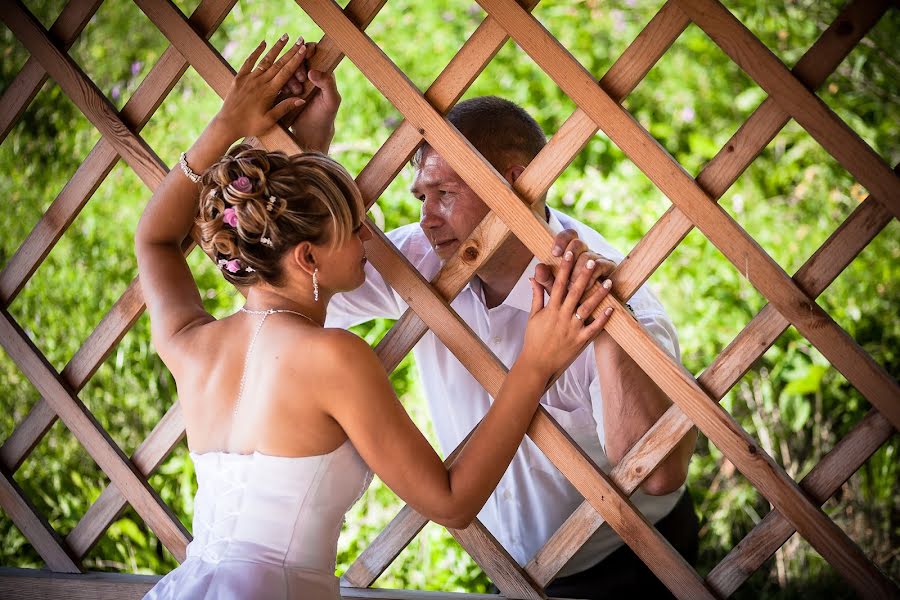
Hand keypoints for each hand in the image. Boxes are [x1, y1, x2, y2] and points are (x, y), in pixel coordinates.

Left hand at [214, 36, 308, 139]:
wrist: (227, 124)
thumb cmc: (249, 126)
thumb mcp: (269, 121)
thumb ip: (284, 108)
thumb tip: (301, 99)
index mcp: (269, 92)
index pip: (286, 72)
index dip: (296, 60)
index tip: (303, 49)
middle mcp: (260, 82)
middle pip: (278, 63)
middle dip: (290, 51)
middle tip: (300, 40)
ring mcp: (249, 78)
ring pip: (265, 60)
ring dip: (276, 48)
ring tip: (285, 37)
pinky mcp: (239, 78)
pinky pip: (249, 62)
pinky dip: (256, 52)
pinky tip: (263, 43)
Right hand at [276, 41, 341, 152]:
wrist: (311, 133)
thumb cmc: (325, 116)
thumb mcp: (331, 101)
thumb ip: (327, 84)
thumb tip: (313, 71)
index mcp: (321, 72)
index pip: (314, 52)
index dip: (308, 50)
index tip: (305, 56)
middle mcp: (308, 74)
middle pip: (297, 58)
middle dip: (297, 67)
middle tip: (301, 80)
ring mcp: (295, 81)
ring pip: (286, 68)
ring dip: (289, 76)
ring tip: (296, 90)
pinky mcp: (284, 89)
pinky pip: (278, 79)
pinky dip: (280, 83)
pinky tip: (286, 92)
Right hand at [521, 250, 613, 377]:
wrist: (537, 364)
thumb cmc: (533, 340)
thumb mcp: (533, 316)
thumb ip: (536, 296)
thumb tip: (533, 278)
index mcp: (550, 310)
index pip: (558, 284)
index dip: (564, 268)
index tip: (570, 255)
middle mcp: (562, 317)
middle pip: (575, 292)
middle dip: (584, 275)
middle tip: (592, 261)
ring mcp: (572, 329)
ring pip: (588, 308)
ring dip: (598, 294)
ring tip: (608, 282)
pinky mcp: (580, 341)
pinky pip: (594, 328)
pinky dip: (603, 318)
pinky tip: (612, 308)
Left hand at [535, 229, 616, 298]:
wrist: (589, 310)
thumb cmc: (569, 297)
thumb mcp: (554, 288)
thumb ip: (545, 279)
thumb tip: (538, 268)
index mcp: (572, 252)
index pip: (568, 235)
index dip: (561, 240)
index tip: (554, 253)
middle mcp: (585, 252)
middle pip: (578, 243)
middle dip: (570, 257)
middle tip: (563, 272)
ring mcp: (598, 258)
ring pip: (587, 256)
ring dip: (578, 272)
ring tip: (572, 286)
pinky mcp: (609, 267)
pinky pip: (601, 266)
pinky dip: (592, 276)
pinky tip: (586, 287)